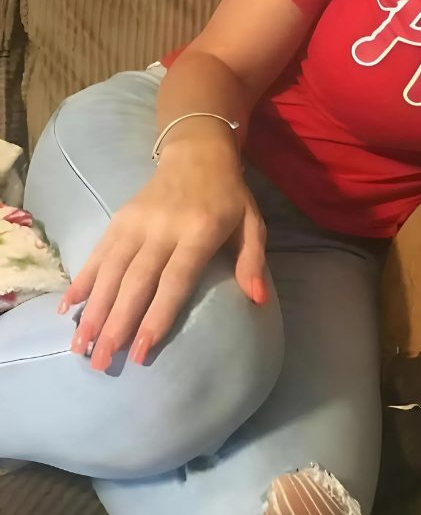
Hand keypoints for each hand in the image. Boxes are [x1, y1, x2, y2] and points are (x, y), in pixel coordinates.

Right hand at [58, 143, 268, 370]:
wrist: (198, 152)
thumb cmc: (228, 196)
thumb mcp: (252, 223)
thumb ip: (252, 261)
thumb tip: (257, 300)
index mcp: (198, 230)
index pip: (175, 279)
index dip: (157, 316)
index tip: (141, 351)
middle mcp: (163, 227)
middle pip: (136, 281)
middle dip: (117, 324)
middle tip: (101, 363)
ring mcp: (137, 222)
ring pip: (111, 270)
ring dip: (93, 310)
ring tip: (81, 346)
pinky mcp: (119, 218)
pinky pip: (98, 252)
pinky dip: (82, 280)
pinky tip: (68, 307)